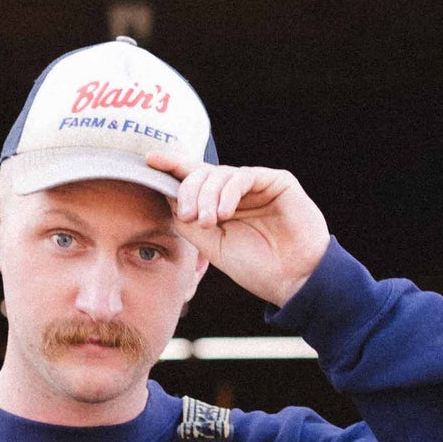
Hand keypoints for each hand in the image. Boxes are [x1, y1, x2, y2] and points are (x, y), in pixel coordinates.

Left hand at [145, 152, 329, 307]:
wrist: (293, 280)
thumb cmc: (256, 267)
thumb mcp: (212, 247)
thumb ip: (190, 223)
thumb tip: (166, 196)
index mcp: (221, 204)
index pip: (193, 179)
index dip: (172, 166)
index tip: (150, 161)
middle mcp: (237, 191)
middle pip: (202, 174)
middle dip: (189, 192)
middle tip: (189, 216)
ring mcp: (257, 184)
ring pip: (220, 174)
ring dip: (207, 196)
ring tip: (208, 221)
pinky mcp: (277, 181)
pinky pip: (244, 176)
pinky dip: (229, 193)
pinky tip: (224, 213)